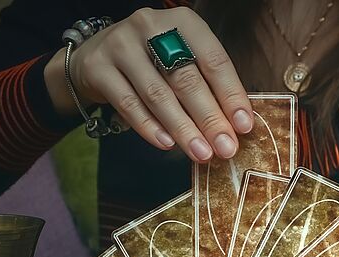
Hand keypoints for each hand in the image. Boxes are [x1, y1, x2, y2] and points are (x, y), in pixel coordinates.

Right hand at [44, 6, 253, 161]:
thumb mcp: (180, 61)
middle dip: (209, 118)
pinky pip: (128, 104)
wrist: (95, 57)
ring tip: (201, 153)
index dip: (230, 95)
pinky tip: (167, 145)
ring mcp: (121, 45)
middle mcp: (150, 26)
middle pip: (186, 79)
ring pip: (158, 94)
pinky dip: (149, 127)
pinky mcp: (98, 68)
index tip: (244, 126)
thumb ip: (206, 86)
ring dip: (183, 128)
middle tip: (225, 148)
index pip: (213, 60)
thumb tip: (234, 126)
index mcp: (182, 21)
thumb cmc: (151, 62)